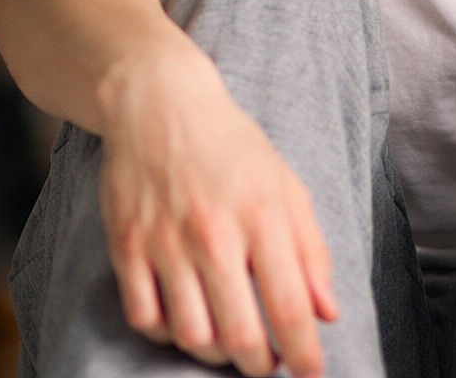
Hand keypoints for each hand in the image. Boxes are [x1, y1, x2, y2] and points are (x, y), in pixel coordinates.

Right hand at [98, 49, 337, 376]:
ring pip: (192, 336)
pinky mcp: (127, 246)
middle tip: (269, 366)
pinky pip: (146, 317)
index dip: (304, 352)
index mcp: (263, 215)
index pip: (290, 305)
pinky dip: (168, 335)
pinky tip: (188, 321)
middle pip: (240, 334)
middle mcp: (215, 233)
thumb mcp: (286, 185)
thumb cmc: (233, 145)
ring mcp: (166, 242)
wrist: (161, 104)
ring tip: (232, 344)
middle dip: (261, 365)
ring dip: (217, 355)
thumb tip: (328, 312)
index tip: (312, 375)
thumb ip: (311, 248)